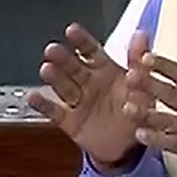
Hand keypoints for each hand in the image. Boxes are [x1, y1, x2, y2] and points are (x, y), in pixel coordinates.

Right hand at [26, 24, 148, 173]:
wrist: (131, 146)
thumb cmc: (138, 110)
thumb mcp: (144, 85)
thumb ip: (139, 61)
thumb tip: (141, 34)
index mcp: (105, 70)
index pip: (91, 51)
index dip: (81, 40)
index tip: (71, 30)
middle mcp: (88, 83)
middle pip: (73, 67)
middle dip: (63, 58)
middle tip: (52, 49)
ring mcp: (78, 101)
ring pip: (63, 86)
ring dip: (54, 77)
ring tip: (46, 69)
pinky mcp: (70, 122)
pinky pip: (55, 112)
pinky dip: (43, 105)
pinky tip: (32, 96)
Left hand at [124, 47, 176, 176]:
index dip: (165, 65)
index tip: (146, 57)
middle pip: (174, 93)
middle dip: (150, 83)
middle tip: (129, 75)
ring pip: (169, 118)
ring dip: (147, 112)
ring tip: (126, 107)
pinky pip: (173, 143)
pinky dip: (156, 139)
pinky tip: (140, 135)